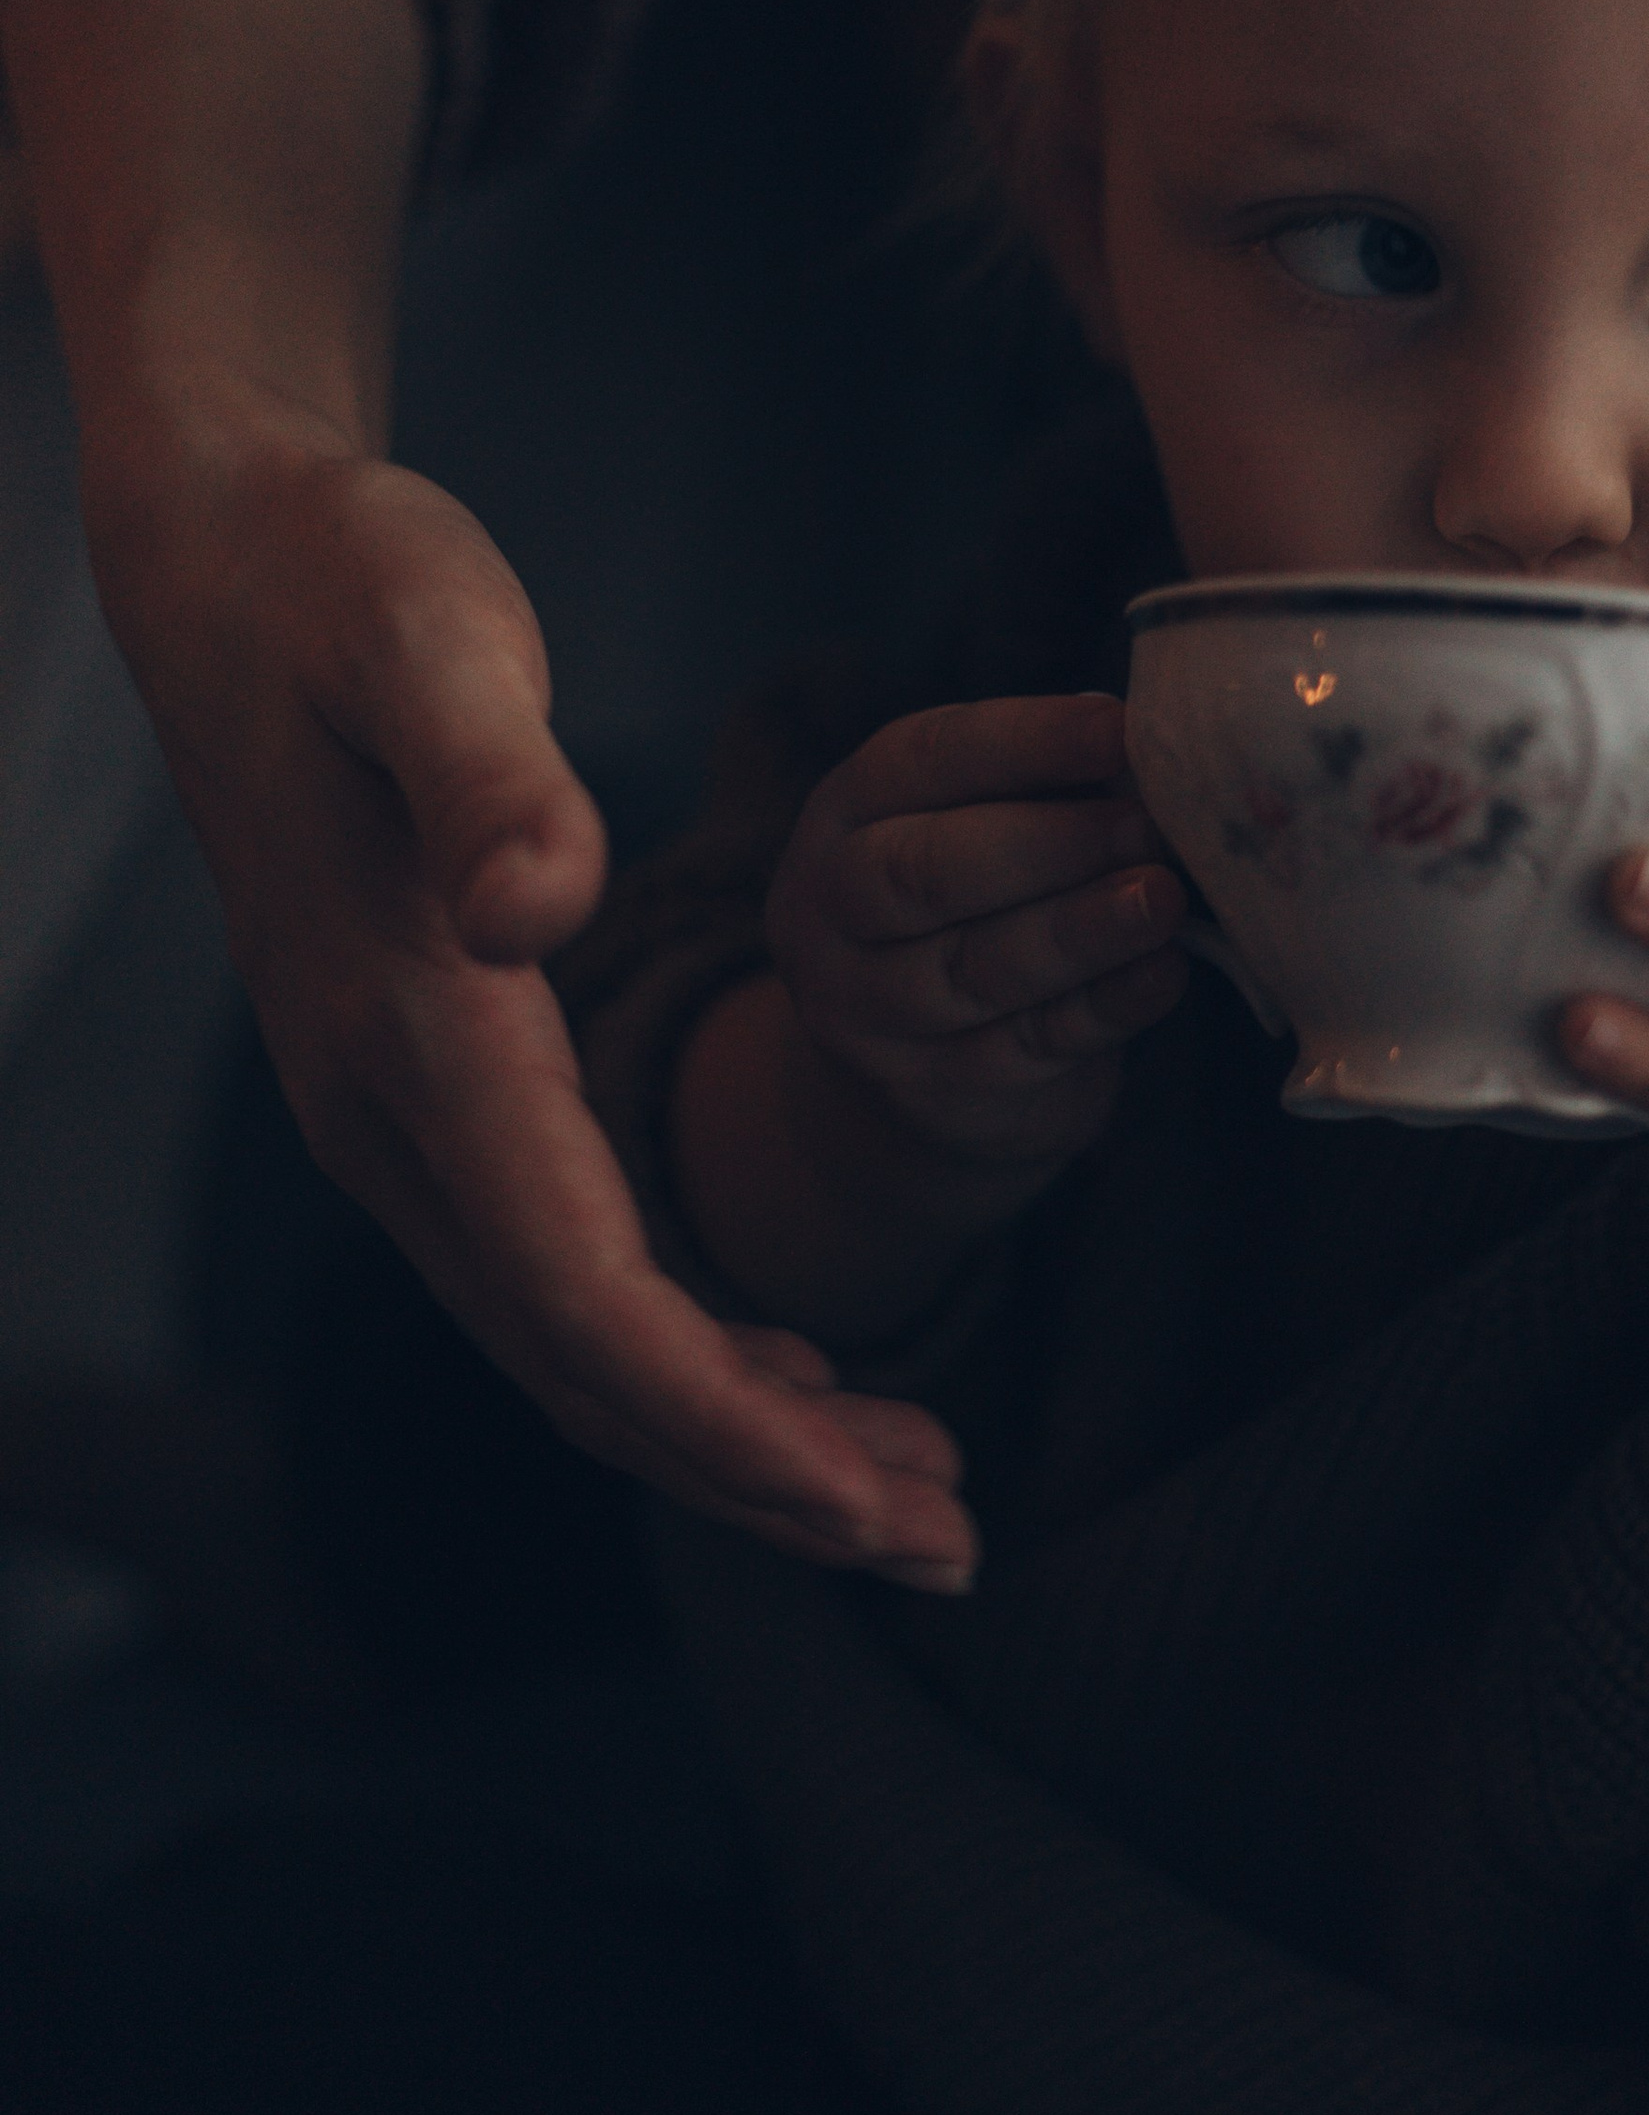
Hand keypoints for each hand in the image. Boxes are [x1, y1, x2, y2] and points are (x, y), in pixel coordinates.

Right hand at [86, 420, 974, 1582]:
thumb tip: (539, 900)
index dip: (727, 1418)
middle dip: (766, 1482)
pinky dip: (688, 1354)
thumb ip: (488, 770)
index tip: (872, 1500)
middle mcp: (387, 1118)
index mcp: (414, 1038)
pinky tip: (801, 1379)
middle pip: (587, 1370)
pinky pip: (564, 1278)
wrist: (231, 565)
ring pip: (577, 1349)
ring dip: (743, 1440)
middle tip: (951, 1549)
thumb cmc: (349, 585)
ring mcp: (396, 1121)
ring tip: (918, 1494)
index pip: (581, 1299)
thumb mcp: (427, 636)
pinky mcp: (431, 1094)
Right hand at [766, 691, 1189, 1192]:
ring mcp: (870, 1010)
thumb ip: (1057, 784)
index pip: (924, 759)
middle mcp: (834, 908)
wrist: (917, 1058)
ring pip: (976, 968)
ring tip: (1162, 899)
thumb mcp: (988, 821)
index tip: (1116, 730)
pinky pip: (1025, 1046)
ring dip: (1080, 930)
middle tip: (1146, 829)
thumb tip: (1156, 753)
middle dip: (1047, 845)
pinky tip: (1163, 972)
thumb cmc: (979, 896)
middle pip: (925, 872)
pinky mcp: (931, 1088)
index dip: (1024, 741)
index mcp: (851, 811)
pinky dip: (1104, 1006)